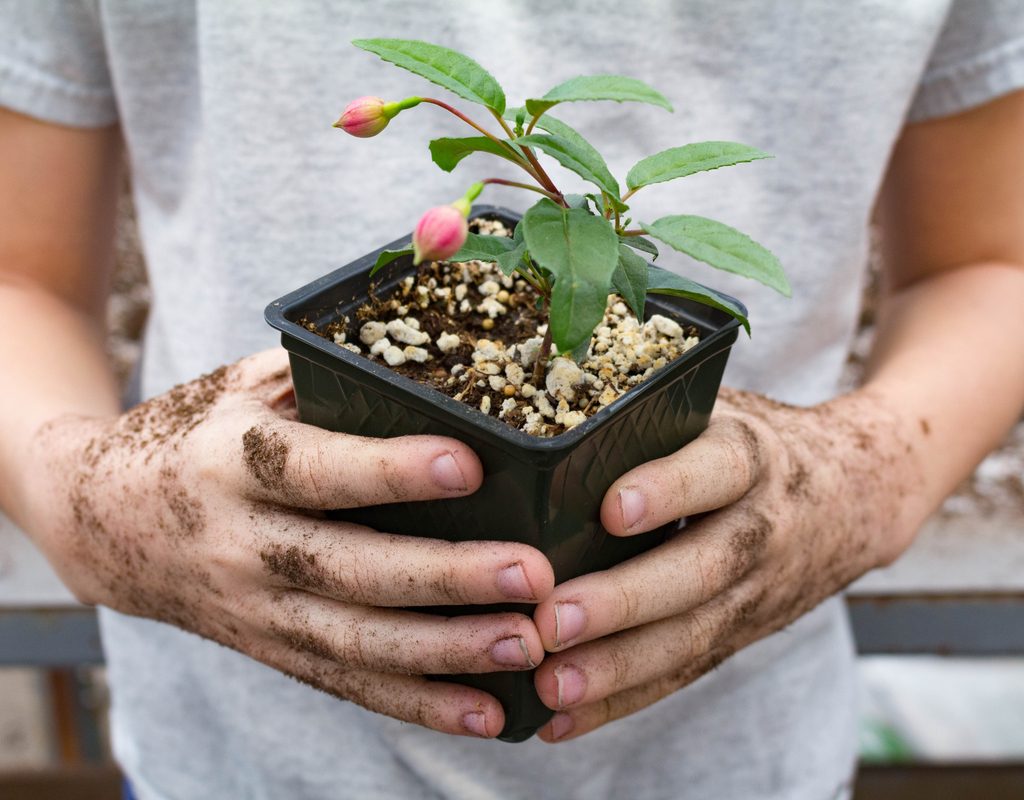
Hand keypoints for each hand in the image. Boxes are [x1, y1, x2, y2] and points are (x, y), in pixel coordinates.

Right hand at [22, 348, 552, 737]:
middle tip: (533, 575)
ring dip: (447, 652)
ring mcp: (255, 610)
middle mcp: (242, 544)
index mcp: (233, 462)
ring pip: (356, 642)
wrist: (97, 521)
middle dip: (446, 576)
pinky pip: (347, 685)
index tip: (469, 462)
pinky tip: (486, 712)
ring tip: (527, 645)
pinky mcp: (271, 649)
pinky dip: (417, 704)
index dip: (387, 471)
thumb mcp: (238, 384)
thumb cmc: (194, 435)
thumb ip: (318, 368)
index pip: (314, 470)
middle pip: (350, 570)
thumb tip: (427, 336)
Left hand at [530, 386, 925, 741]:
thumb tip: (548, 406)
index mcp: (752, 455)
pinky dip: (622, 701)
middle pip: (700, 569)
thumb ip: (655, 410)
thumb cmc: (754, 442)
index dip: (667, 487)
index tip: (611, 509)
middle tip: (554, 619)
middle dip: (626, 600)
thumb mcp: (723, 407)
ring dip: (618, 668)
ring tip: (551, 686)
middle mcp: (762, 527)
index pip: (716, 469)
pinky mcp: (741, 634)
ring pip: (692, 637)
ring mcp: (757, 592)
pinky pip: (683, 673)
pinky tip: (561, 719)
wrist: (857, 495)